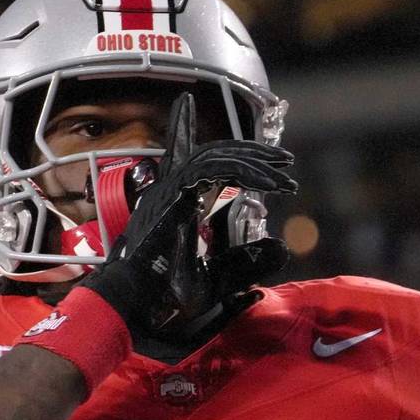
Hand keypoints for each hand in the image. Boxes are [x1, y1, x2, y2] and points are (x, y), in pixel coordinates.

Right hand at [78, 92, 296, 339]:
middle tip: (284, 163)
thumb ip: (245, 262)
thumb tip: (280, 248)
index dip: (183, 131)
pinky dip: (241, 170)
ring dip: (253, 163)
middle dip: (248, 153)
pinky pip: (209, 170)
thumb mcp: (218, 282)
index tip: (189, 107)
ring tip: (285, 176)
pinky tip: (266, 183)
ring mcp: (166, 195)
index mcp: (171, 208)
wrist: (134, 312)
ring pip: (213, 157)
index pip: (182, 159)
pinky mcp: (172, 201)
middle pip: (208, 154)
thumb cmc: (164, 303)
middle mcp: (166, 195)